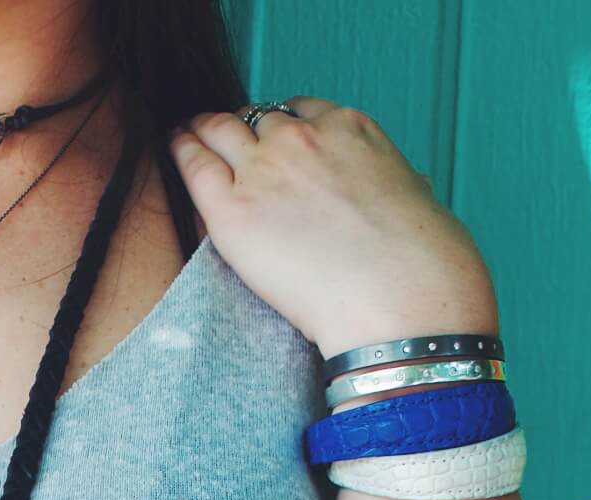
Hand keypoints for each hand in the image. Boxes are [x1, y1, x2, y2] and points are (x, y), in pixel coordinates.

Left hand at [167, 99, 497, 359]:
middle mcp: (305, 138)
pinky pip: (195, 166)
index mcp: (352, 129)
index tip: (270, 139)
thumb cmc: (414, 265)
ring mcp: (266, 169)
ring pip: (222, 130)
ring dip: (205, 131)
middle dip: (241, 127)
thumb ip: (391, 186)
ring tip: (190, 137)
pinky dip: (182, 151)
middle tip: (223, 138)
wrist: (397, 297)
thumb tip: (406, 190)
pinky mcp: (234, 210)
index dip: (281, 125)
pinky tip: (176, 149)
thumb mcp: (413, 199)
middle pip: (259, 118)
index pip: (303, 111)